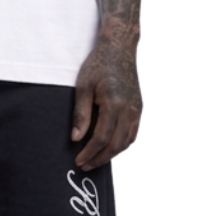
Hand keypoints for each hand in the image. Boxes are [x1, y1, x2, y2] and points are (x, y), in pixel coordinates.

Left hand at [71, 21, 141, 169]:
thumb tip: (76, 138)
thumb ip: (81, 114)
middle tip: (85, 166)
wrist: (120, 49)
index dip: (89, 153)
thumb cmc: (99, 65)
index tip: (78, 161)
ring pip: (126, 142)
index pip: (101, 138)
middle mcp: (129, 109)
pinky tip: (109, 148)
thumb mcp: (83, 86)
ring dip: (111, 155)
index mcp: (114, 103)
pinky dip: (121, 145)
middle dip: (99, 158)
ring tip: (95, 160)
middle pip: (115, 144)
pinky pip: (132, 134)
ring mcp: (136, 110)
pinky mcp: (138, 109)